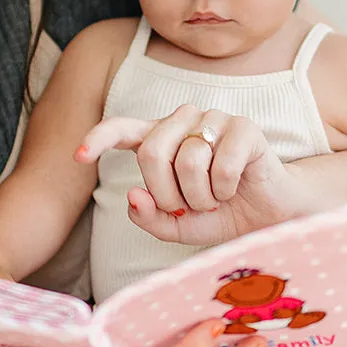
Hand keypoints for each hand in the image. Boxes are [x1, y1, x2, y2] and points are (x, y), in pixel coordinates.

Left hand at [77, 104, 306, 245]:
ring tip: (214, 198)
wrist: (267, 218)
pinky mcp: (244, 127)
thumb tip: (134, 195)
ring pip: (187, 159)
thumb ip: (149, 216)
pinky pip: (220, 163)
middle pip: (152, 152)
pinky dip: (223, 189)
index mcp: (161, 139)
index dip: (98, 139)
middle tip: (186, 207)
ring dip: (200, 195)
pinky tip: (234, 189)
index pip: (122, 129)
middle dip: (166, 193)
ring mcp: (214, 119)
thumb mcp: (175, 226)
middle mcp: (184, 122)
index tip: (79, 156)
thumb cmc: (218, 215)